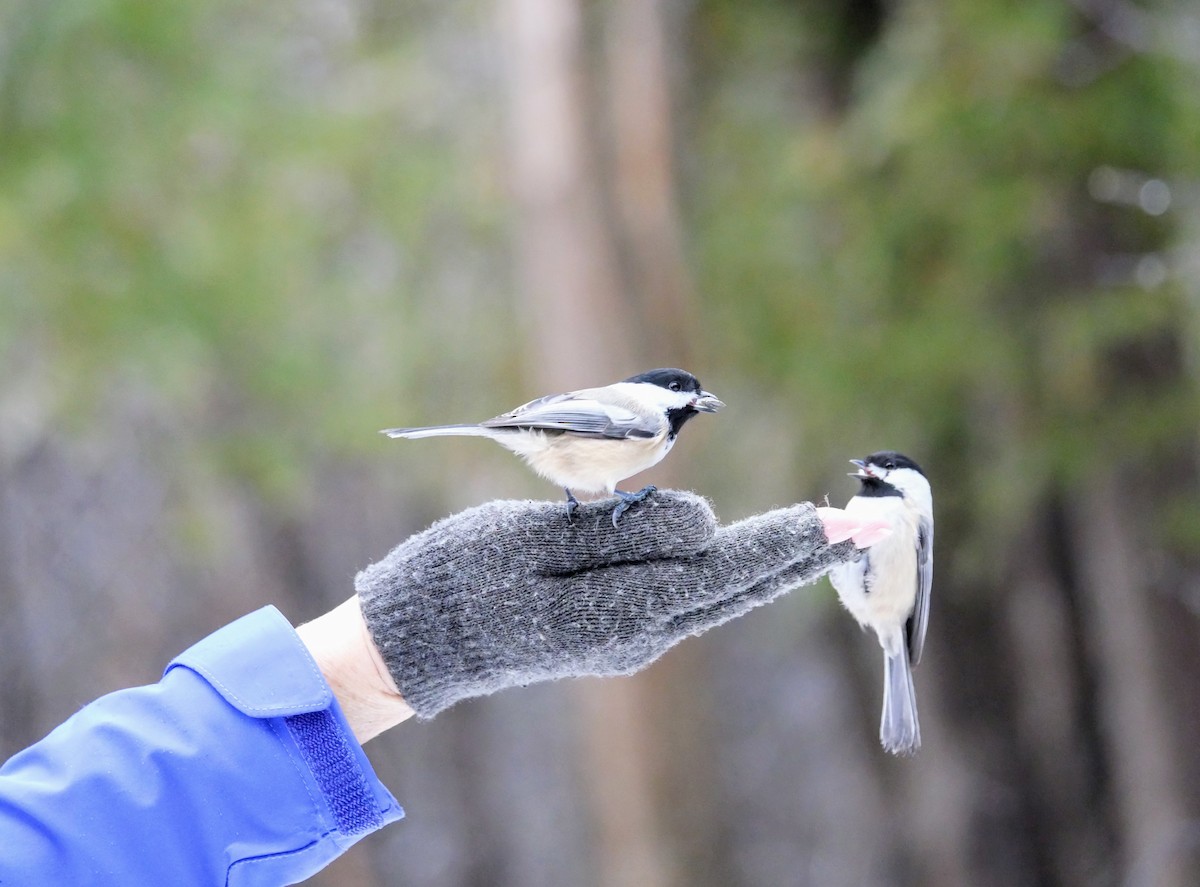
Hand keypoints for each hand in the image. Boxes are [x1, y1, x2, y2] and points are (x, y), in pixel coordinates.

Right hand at [356, 491, 854, 718]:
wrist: (418, 639)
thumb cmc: (462, 576)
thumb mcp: (535, 543)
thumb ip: (627, 537)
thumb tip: (709, 522)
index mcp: (619, 611)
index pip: (721, 569)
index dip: (782, 541)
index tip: (836, 518)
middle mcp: (638, 636)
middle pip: (736, 588)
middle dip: (800, 554)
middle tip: (863, 526)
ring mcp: (628, 642)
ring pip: (718, 597)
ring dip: (774, 563)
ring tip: (824, 536)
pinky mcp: (614, 634)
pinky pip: (689, 600)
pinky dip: (732, 574)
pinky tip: (755, 558)